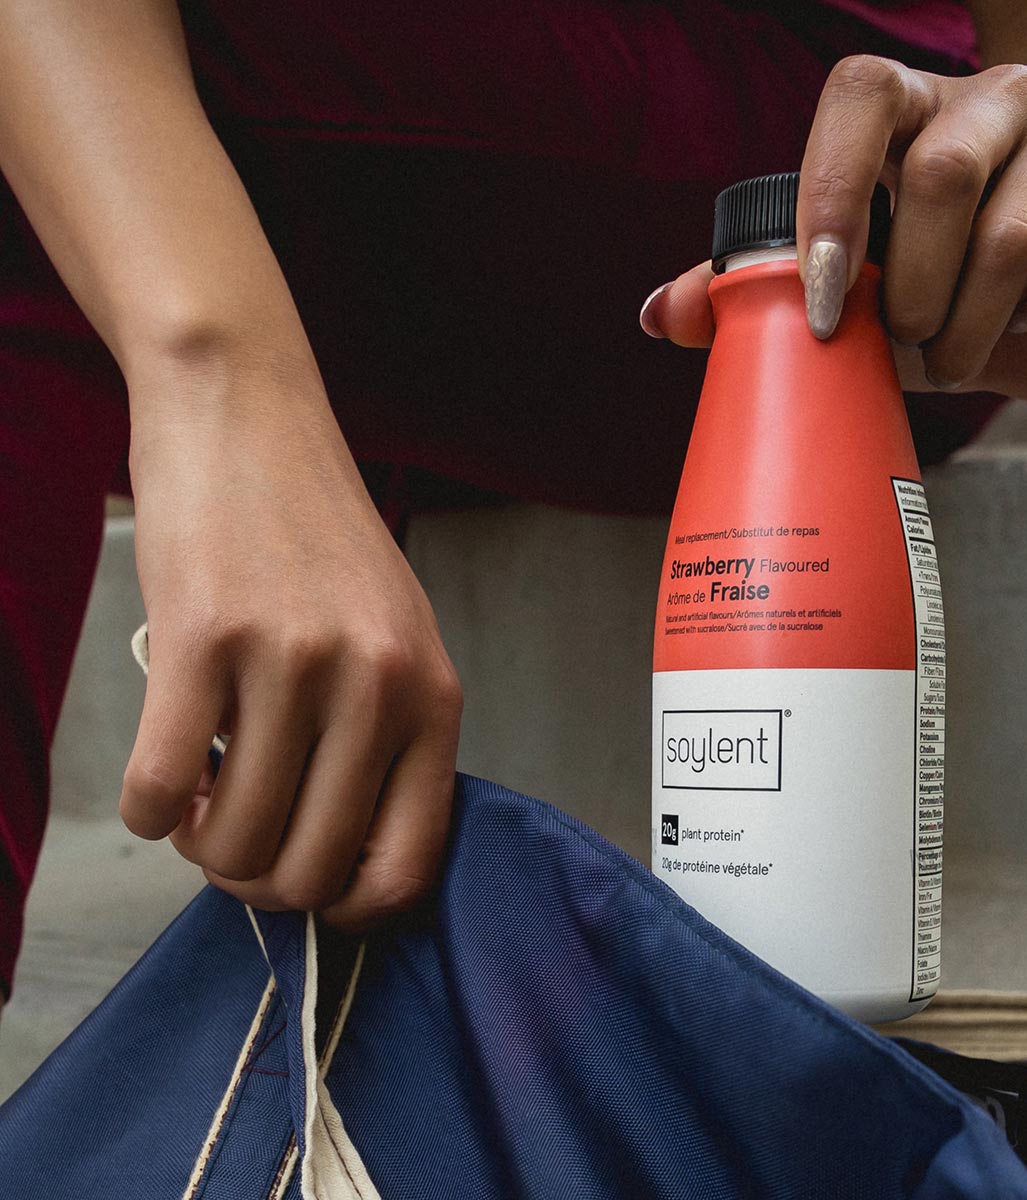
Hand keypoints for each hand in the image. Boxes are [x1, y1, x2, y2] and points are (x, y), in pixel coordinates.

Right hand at [120, 351, 461, 931]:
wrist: (250, 423)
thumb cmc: (319, 540)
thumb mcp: (394, 640)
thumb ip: (386, 744)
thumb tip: (336, 861)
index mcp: (434, 698)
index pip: (408, 865)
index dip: (350, 908)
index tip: (309, 889)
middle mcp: (375, 687)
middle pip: (310, 870)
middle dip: (259, 879)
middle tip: (234, 839)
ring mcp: (291, 664)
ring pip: (234, 843)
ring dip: (203, 846)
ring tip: (203, 797)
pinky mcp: (202, 641)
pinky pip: (161, 793)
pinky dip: (150, 810)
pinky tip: (163, 777)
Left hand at [640, 56, 1026, 401]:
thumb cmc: (926, 276)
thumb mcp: (843, 280)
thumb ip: (757, 292)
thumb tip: (659, 317)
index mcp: (906, 109)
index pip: (860, 96)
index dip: (832, 197)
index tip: (826, 306)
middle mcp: (993, 102)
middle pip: (944, 175)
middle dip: (910, 294)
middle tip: (901, 346)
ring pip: (1014, 227)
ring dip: (969, 325)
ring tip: (948, 360)